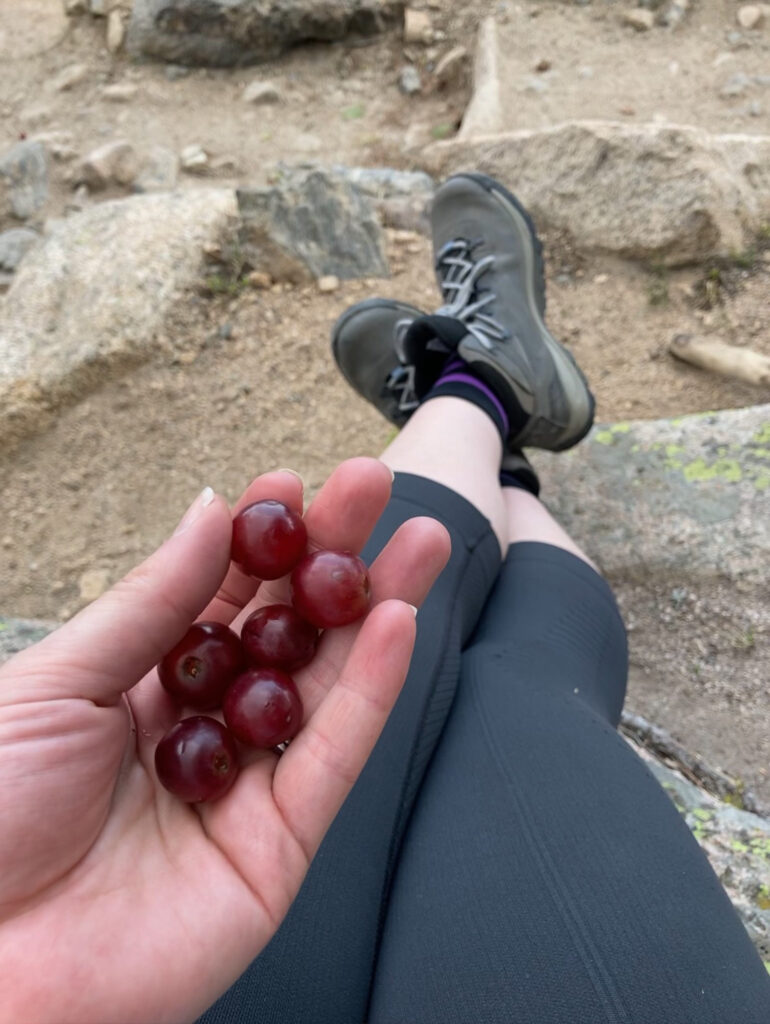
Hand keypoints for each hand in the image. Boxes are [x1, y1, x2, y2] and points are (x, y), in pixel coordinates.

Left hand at [0, 458, 449, 1023]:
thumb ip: (151, 601)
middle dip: (331, 558)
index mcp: (138, 687)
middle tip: (375, 486)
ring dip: (375, 609)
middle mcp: (200, 729)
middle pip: (284, 631)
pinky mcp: (277, 847)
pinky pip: (333, 759)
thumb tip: (212, 513)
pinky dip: (371, 690)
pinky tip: (396, 622)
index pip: (218, 599)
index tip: (289, 486)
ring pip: (325, 685)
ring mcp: (244, 788)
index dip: (258, 542)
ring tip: (418, 539)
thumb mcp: (58, 684)